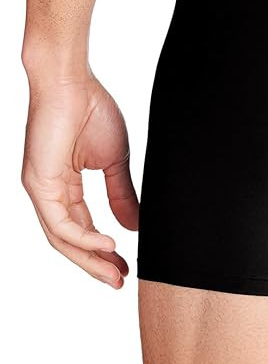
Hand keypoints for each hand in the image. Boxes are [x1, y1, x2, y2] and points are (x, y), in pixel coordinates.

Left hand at [22, 72, 139, 288]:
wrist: (72, 82)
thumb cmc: (91, 109)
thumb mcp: (115, 161)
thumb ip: (122, 194)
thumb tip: (134, 226)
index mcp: (65, 186)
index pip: (83, 228)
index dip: (104, 251)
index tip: (127, 266)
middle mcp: (49, 192)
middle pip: (70, 241)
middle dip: (96, 264)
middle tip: (120, 281)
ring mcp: (41, 190)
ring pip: (62, 238)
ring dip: (90, 258)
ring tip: (115, 271)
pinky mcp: (38, 184)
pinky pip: (60, 223)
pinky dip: (84, 237)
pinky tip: (107, 245)